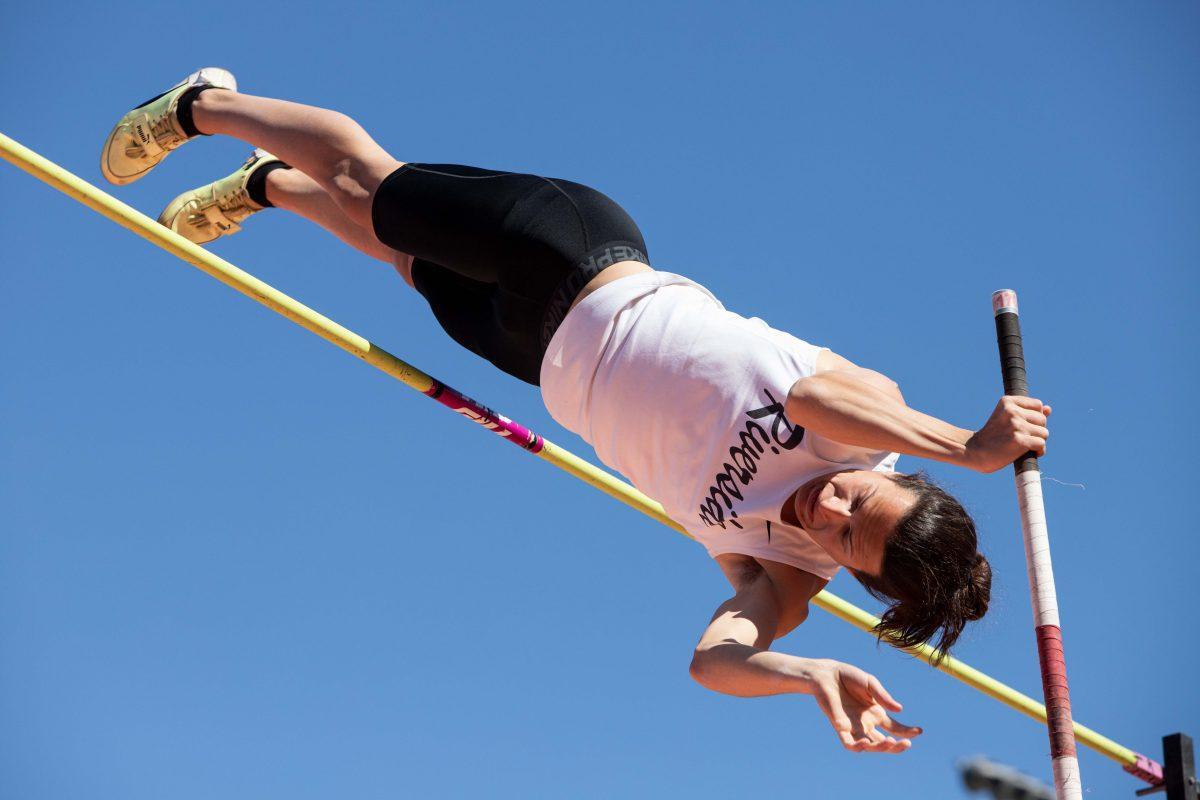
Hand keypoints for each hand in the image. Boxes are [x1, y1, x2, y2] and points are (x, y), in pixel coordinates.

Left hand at [807, 659, 921, 752]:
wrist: (827, 674)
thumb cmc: (849, 677)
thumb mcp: (870, 683)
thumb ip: (883, 696)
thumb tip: (899, 710)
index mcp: (876, 713)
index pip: (895, 728)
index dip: (907, 732)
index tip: (919, 731)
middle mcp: (866, 723)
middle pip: (884, 742)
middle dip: (896, 746)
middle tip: (906, 743)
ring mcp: (853, 726)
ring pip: (869, 746)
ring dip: (879, 748)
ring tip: (890, 742)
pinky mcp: (840, 727)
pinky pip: (848, 743)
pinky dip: (856, 746)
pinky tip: (864, 741)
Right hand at [965, 396, 1050, 472]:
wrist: (974, 451)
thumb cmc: (992, 436)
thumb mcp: (1006, 418)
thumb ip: (1028, 412)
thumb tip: (1049, 409)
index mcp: (1008, 401)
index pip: (1038, 405)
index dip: (1035, 417)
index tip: (1024, 425)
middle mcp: (1012, 411)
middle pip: (1043, 419)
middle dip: (1037, 430)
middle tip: (1023, 437)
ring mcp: (1016, 425)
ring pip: (1044, 433)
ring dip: (1038, 441)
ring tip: (1025, 445)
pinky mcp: (1019, 440)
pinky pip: (1041, 444)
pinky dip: (1038, 451)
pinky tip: (1028, 453)